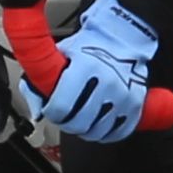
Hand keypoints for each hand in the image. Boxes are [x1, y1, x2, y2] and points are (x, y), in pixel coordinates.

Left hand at [25, 0, 162, 143]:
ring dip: (86, 130)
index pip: (62, 107)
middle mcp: (107, 82)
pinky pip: (118, 133)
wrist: (123, 39)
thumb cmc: (90, 46)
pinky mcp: (136, 105)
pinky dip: (106, 133)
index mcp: (86, 67)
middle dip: (67, 123)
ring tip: (82, 118)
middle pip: (79, 124)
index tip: (51, 110)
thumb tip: (36, 111)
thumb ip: (41, 82)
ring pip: (97, 132)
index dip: (52, 113)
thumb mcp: (61, 55)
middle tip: (66, 116)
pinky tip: (99, 123)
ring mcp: (123, 95)